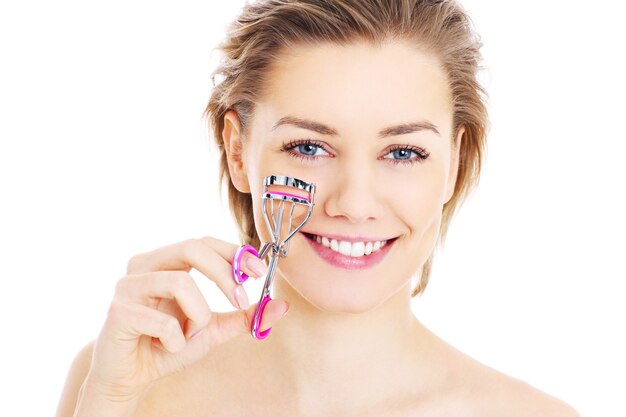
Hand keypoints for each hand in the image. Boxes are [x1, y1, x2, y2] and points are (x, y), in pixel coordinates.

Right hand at [83, 236, 288, 404]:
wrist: (130, 379)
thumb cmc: (167, 346)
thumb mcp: (213, 330)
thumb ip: (244, 316)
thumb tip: (282, 305)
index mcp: (166, 262)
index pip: (203, 241)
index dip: (234, 251)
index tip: (260, 271)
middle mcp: (144, 265)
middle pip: (192, 247)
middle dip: (224, 274)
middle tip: (240, 300)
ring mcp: (127, 285)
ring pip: (180, 282)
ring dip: (198, 315)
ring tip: (190, 334)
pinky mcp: (118, 311)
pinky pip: (162, 320)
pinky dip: (177, 339)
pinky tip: (168, 347)